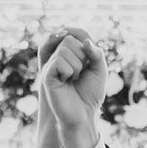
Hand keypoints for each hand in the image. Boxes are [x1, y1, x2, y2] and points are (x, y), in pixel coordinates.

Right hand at [36, 26, 106, 147]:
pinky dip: (69, 72)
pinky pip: (59, 61)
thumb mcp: (99, 70)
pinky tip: (66, 82)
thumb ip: (96, 53)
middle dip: (82, 56)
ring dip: (77, 66)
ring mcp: (51, 65)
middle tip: (80, 73)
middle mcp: (59, 57)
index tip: (89, 56)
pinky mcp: (47, 75)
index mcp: (71, 54)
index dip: (84, 38)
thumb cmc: (91, 94)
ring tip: (74, 79)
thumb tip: (86, 41)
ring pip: (65, 49)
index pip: (76, 33)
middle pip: (70, 39)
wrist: (84, 114)